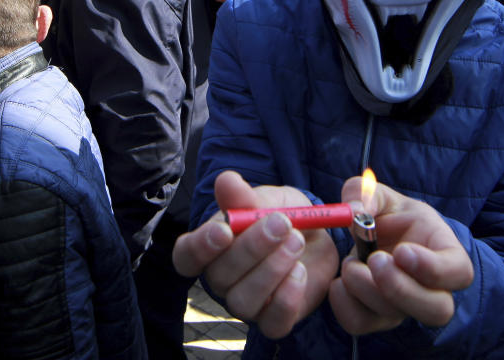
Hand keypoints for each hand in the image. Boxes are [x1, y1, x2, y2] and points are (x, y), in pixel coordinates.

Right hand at [173, 171, 337, 338]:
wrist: (316, 237)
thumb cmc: (280, 215)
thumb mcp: (265, 199)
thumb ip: (244, 196)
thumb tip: (226, 180)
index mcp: (209, 247)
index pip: (187, 255)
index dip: (200, 246)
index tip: (225, 229)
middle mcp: (221, 279)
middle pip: (220, 276)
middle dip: (251, 248)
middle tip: (281, 222)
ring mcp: (246, 303)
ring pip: (243, 300)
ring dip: (272, 270)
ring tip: (296, 241)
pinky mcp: (273, 320)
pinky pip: (272, 322)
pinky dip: (287, 298)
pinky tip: (301, 272)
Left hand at [328, 176, 472, 334]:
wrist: (370, 237)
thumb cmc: (388, 215)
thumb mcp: (381, 195)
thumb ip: (367, 194)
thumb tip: (356, 211)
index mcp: (444, 253)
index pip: (458, 272)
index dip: (435, 268)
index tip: (402, 250)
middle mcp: (430, 289)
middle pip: (436, 309)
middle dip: (401, 288)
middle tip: (376, 260)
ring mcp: (403, 307)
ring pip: (396, 317)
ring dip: (367, 290)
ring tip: (351, 263)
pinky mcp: (374, 317)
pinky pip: (360, 323)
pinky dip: (343, 304)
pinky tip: (338, 281)